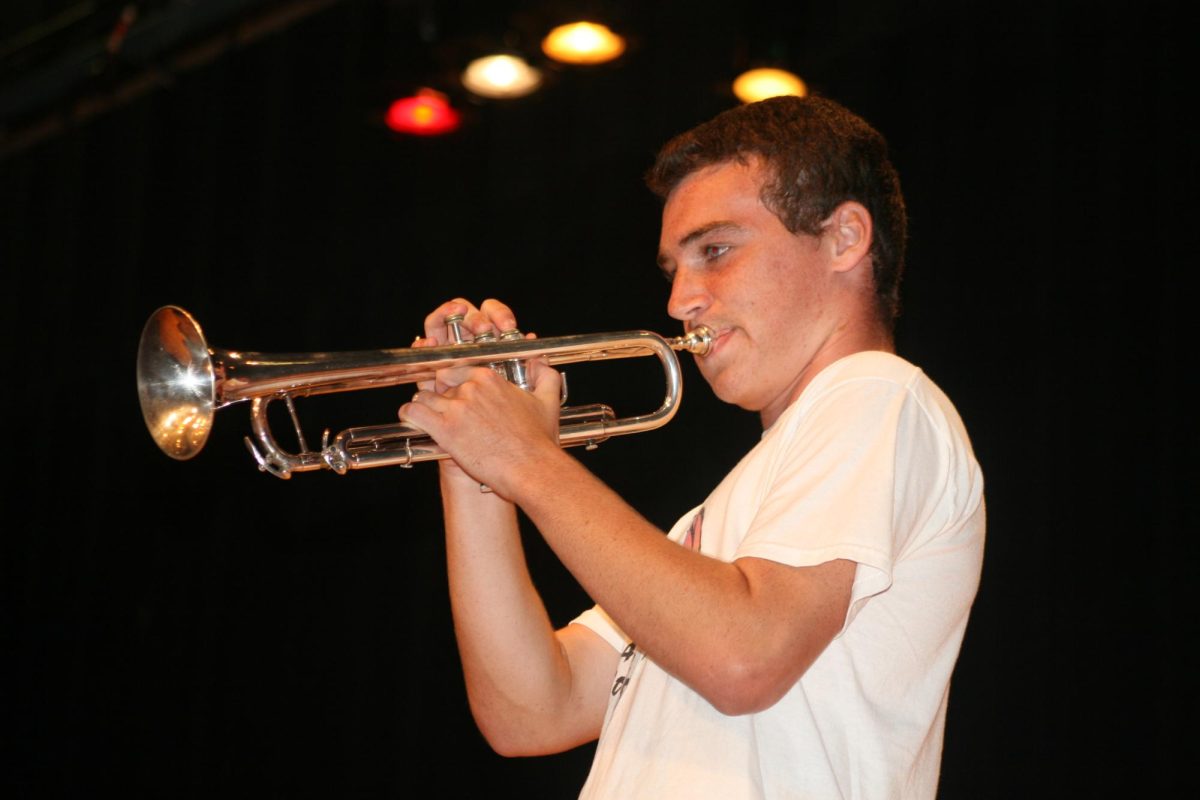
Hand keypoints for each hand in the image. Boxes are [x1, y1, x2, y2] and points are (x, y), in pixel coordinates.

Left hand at [403, 299, 561, 497]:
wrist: (531, 468)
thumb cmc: (539, 441)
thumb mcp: (547, 401)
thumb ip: (545, 376)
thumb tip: (541, 363)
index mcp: (490, 378)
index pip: (457, 369)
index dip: (454, 382)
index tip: (455, 393)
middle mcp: (471, 388)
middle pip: (440, 383)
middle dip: (440, 396)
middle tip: (446, 411)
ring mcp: (456, 408)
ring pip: (424, 396)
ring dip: (425, 406)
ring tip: (429, 418)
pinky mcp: (445, 429)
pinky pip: (414, 412)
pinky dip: (410, 415)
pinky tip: (412, 420)